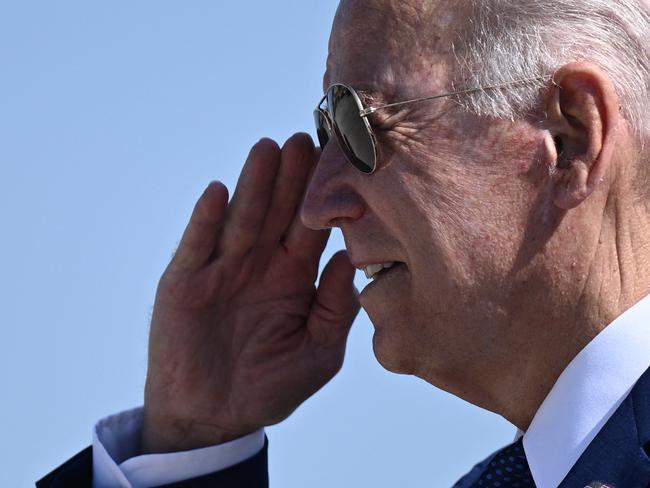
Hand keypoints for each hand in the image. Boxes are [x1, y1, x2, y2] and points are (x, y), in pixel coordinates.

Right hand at [141, 133, 359, 452]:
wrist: (213, 417)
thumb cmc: (271, 386)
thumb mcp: (318, 352)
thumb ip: (335, 308)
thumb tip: (348, 261)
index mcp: (294, 277)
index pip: (311, 228)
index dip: (324, 198)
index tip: (341, 163)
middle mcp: (260, 264)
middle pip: (278, 212)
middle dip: (292, 178)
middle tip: (307, 139)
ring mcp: (221, 269)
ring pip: (240, 219)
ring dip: (253, 185)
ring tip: (268, 150)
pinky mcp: (184, 281)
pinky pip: (196, 247)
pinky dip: (206, 221)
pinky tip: (218, 193)